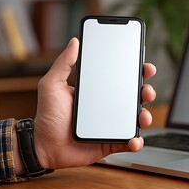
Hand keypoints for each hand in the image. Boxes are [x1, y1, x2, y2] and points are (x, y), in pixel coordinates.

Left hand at [32, 37, 155, 169]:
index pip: (122, 78)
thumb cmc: (46, 116)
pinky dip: (136, 141)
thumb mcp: (52, 85)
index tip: (145, 66)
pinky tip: (134, 139)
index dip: (137, 72)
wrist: (42, 147)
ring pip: (136, 119)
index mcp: (98, 92)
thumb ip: (63, 64)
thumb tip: (75, 42)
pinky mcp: (110, 143)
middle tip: (146, 91)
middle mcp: (108, 107)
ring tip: (142, 116)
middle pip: (135, 97)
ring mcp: (111, 126)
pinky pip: (128, 142)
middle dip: (147, 92)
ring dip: (145, 116)